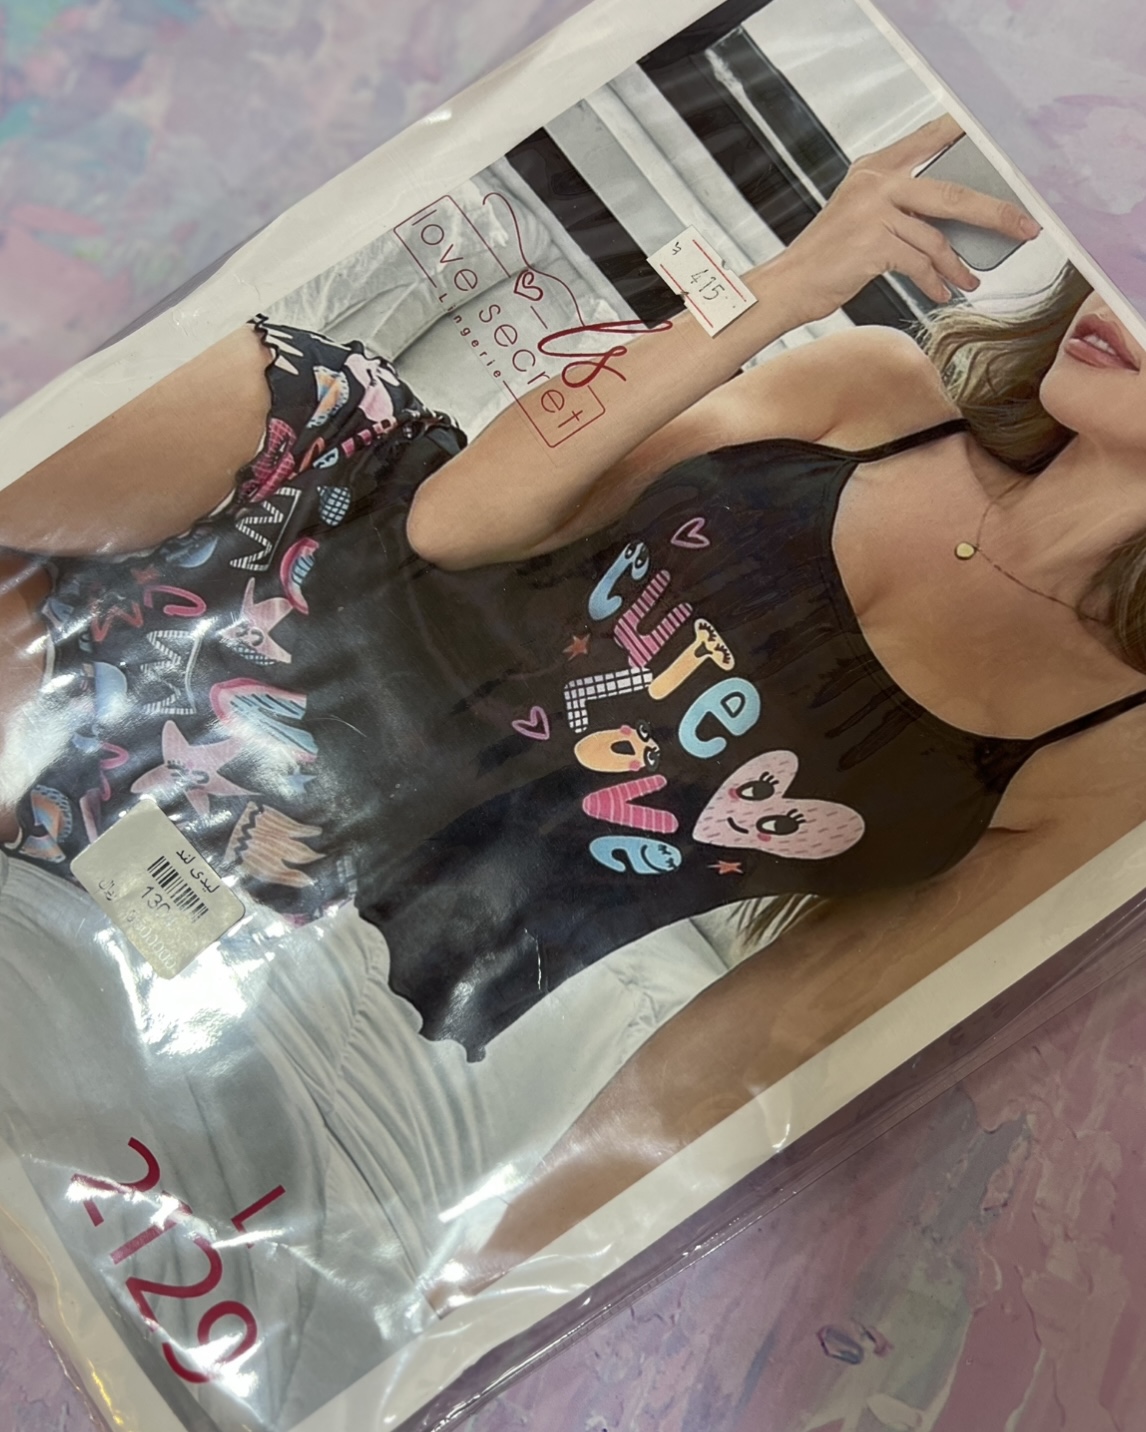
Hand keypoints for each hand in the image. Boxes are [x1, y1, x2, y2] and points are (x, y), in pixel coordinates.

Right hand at [777, 115, 1039, 317]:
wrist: (788, 284)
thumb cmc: (828, 257)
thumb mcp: (863, 216)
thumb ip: (903, 207)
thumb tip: (957, 221)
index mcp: (876, 165)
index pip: (933, 136)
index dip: (972, 133)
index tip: (1009, 143)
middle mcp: (876, 180)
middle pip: (954, 191)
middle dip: (997, 213)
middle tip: (1026, 228)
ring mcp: (874, 210)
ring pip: (938, 235)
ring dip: (959, 264)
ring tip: (971, 280)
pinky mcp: (872, 242)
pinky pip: (919, 263)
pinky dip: (934, 281)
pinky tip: (942, 292)